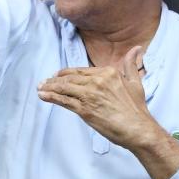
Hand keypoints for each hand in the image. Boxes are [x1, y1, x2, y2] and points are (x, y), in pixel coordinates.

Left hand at [37, 46, 158, 150]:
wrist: (138, 129)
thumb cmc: (137, 109)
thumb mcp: (136, 83)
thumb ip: (131, 65)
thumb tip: (136, 49)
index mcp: (108, 72)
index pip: (81, 71)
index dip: (67, 73)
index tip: (58, 76)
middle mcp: (97, 80)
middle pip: (70, 78)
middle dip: (54, 80)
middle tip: (44, 82)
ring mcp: (89, 94)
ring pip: (64, 88)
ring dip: (49, 87)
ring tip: (40, 88)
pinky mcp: (84, 109)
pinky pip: (64, 100)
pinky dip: (51, 97)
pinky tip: (43, 96)